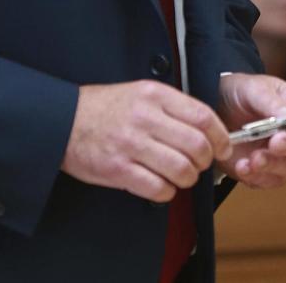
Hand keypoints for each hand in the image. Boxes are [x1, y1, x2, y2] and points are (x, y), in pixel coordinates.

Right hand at [61, 80, 230, 202]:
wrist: (62, 121)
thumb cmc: (106, 108)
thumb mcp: (141, 92)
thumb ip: (172, 106)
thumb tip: (208, 127)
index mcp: (155, 95)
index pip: (203, 116)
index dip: (221, 136)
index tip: (223, 146)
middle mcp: (145, 118)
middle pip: (196, 145)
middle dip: (206, 160)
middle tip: (201, 164)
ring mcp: (130, 145)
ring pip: (180, 169)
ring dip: (188, 178)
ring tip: (182, 176)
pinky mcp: (117, 170)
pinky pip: (157, 188)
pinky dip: (167, 192)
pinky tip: (163, 187)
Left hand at [215, 73, 285, 187]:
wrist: (216, 110)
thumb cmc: (241, 93)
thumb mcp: (254, 90)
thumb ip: (273, 103)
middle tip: (275, 143)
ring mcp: (284, 155)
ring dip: (273, 165)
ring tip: (253, 158)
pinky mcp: (266, 172)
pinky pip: (269, 181)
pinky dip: (256, 177)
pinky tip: (243, 166)